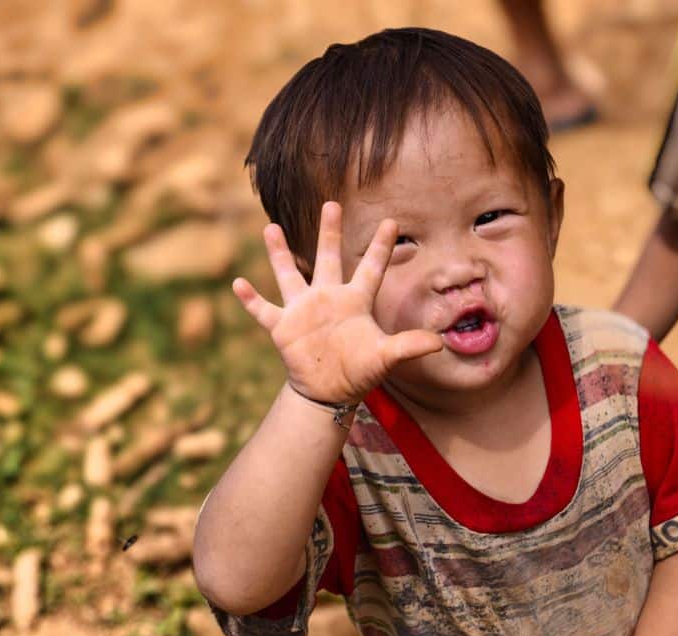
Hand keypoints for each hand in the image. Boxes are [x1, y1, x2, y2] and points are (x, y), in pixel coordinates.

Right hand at [233, 201, 443, 403]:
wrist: (330, 390)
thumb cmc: (360, 370)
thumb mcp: (386, 357)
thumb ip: (408, 346)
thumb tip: (439, 343)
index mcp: (356, 301)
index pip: (371, 268)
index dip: (381, 247)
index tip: (392, 222)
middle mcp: (328, 298)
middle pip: (329, 258)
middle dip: (330, 232)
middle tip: (332, 203)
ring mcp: (303, 310)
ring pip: (289, 275)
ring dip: (280, 254)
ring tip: (269, 227)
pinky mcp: (283, 328)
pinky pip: (264, 310)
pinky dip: (251, 300)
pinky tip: (239, 284)